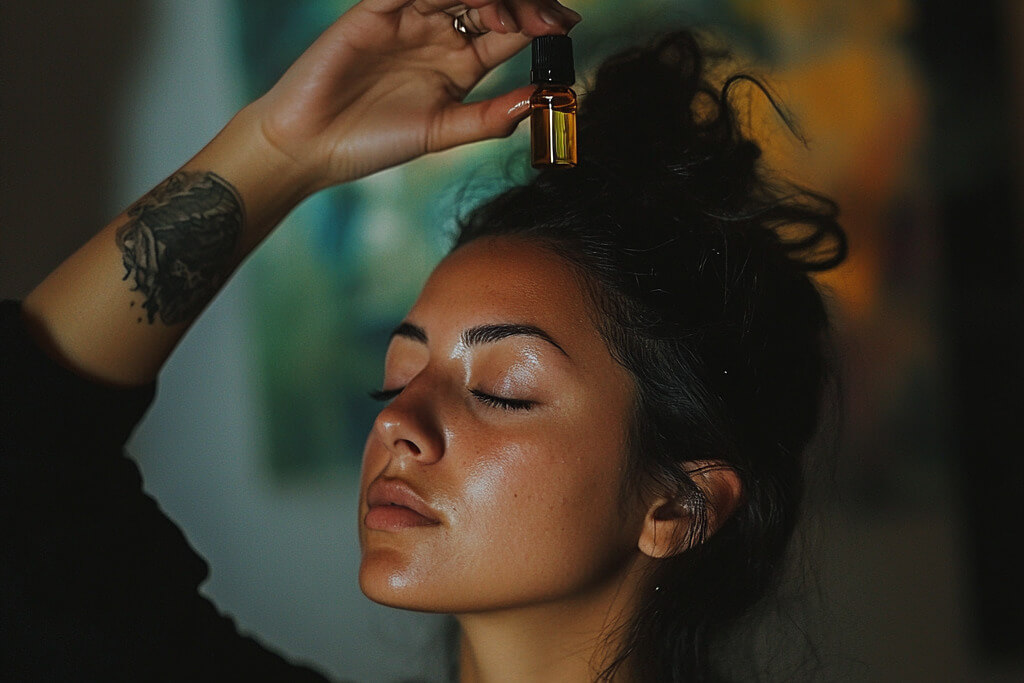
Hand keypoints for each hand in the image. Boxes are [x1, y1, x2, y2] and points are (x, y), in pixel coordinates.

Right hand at [247, 0, 580, 191]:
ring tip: (507, 18)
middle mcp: (439, 34)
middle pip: (492, 2)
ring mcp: (409, 17)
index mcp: (460, 64)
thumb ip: (489, 118)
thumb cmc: (372, 143)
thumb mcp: (441, 133)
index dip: (539, 24)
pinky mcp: (376, 8)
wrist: (310, 146)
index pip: (509, 33)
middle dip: (524, 5)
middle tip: (546, 20)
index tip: (568, 26)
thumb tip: (540, 102)